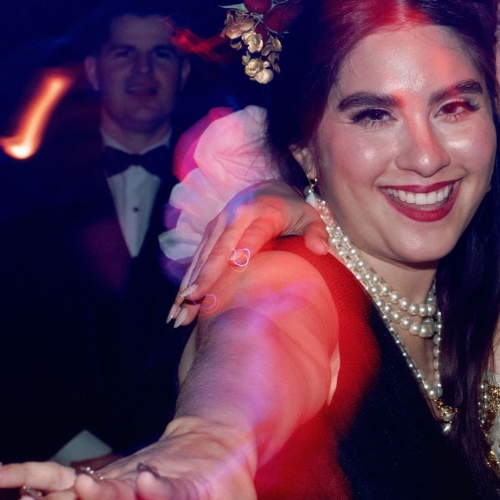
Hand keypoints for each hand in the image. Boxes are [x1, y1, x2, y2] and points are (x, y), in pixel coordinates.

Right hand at [0, 417, 257, 499]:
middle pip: (120, 487)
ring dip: (45, 481)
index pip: (174, 492)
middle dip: (99, 492)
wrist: (216, 444)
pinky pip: (57, 475)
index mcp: (188, 494)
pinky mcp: (98, 474)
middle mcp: (146, 480)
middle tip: (80, 489)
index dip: (160, 488)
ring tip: (12, 488)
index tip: (146, 480)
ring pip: (78, 478)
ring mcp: (118, 476)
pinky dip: (25, 473)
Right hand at [168, 179, 326, 327]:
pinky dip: (186, 281)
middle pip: (220, 248)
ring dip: (189, 283)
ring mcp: (219, 224)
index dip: (243, 250)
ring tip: (180, 310)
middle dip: (205, 274)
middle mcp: (236, 216)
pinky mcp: (210, 233)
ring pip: (202, 256)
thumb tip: (320, 250)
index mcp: (263, 212)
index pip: (253, 234)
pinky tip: (178, 305)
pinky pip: (196, 259)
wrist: (268, 188)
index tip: (233, 270)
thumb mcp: (310, 217)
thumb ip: (317, 232)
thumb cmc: (293, 211)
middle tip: (194, 298)